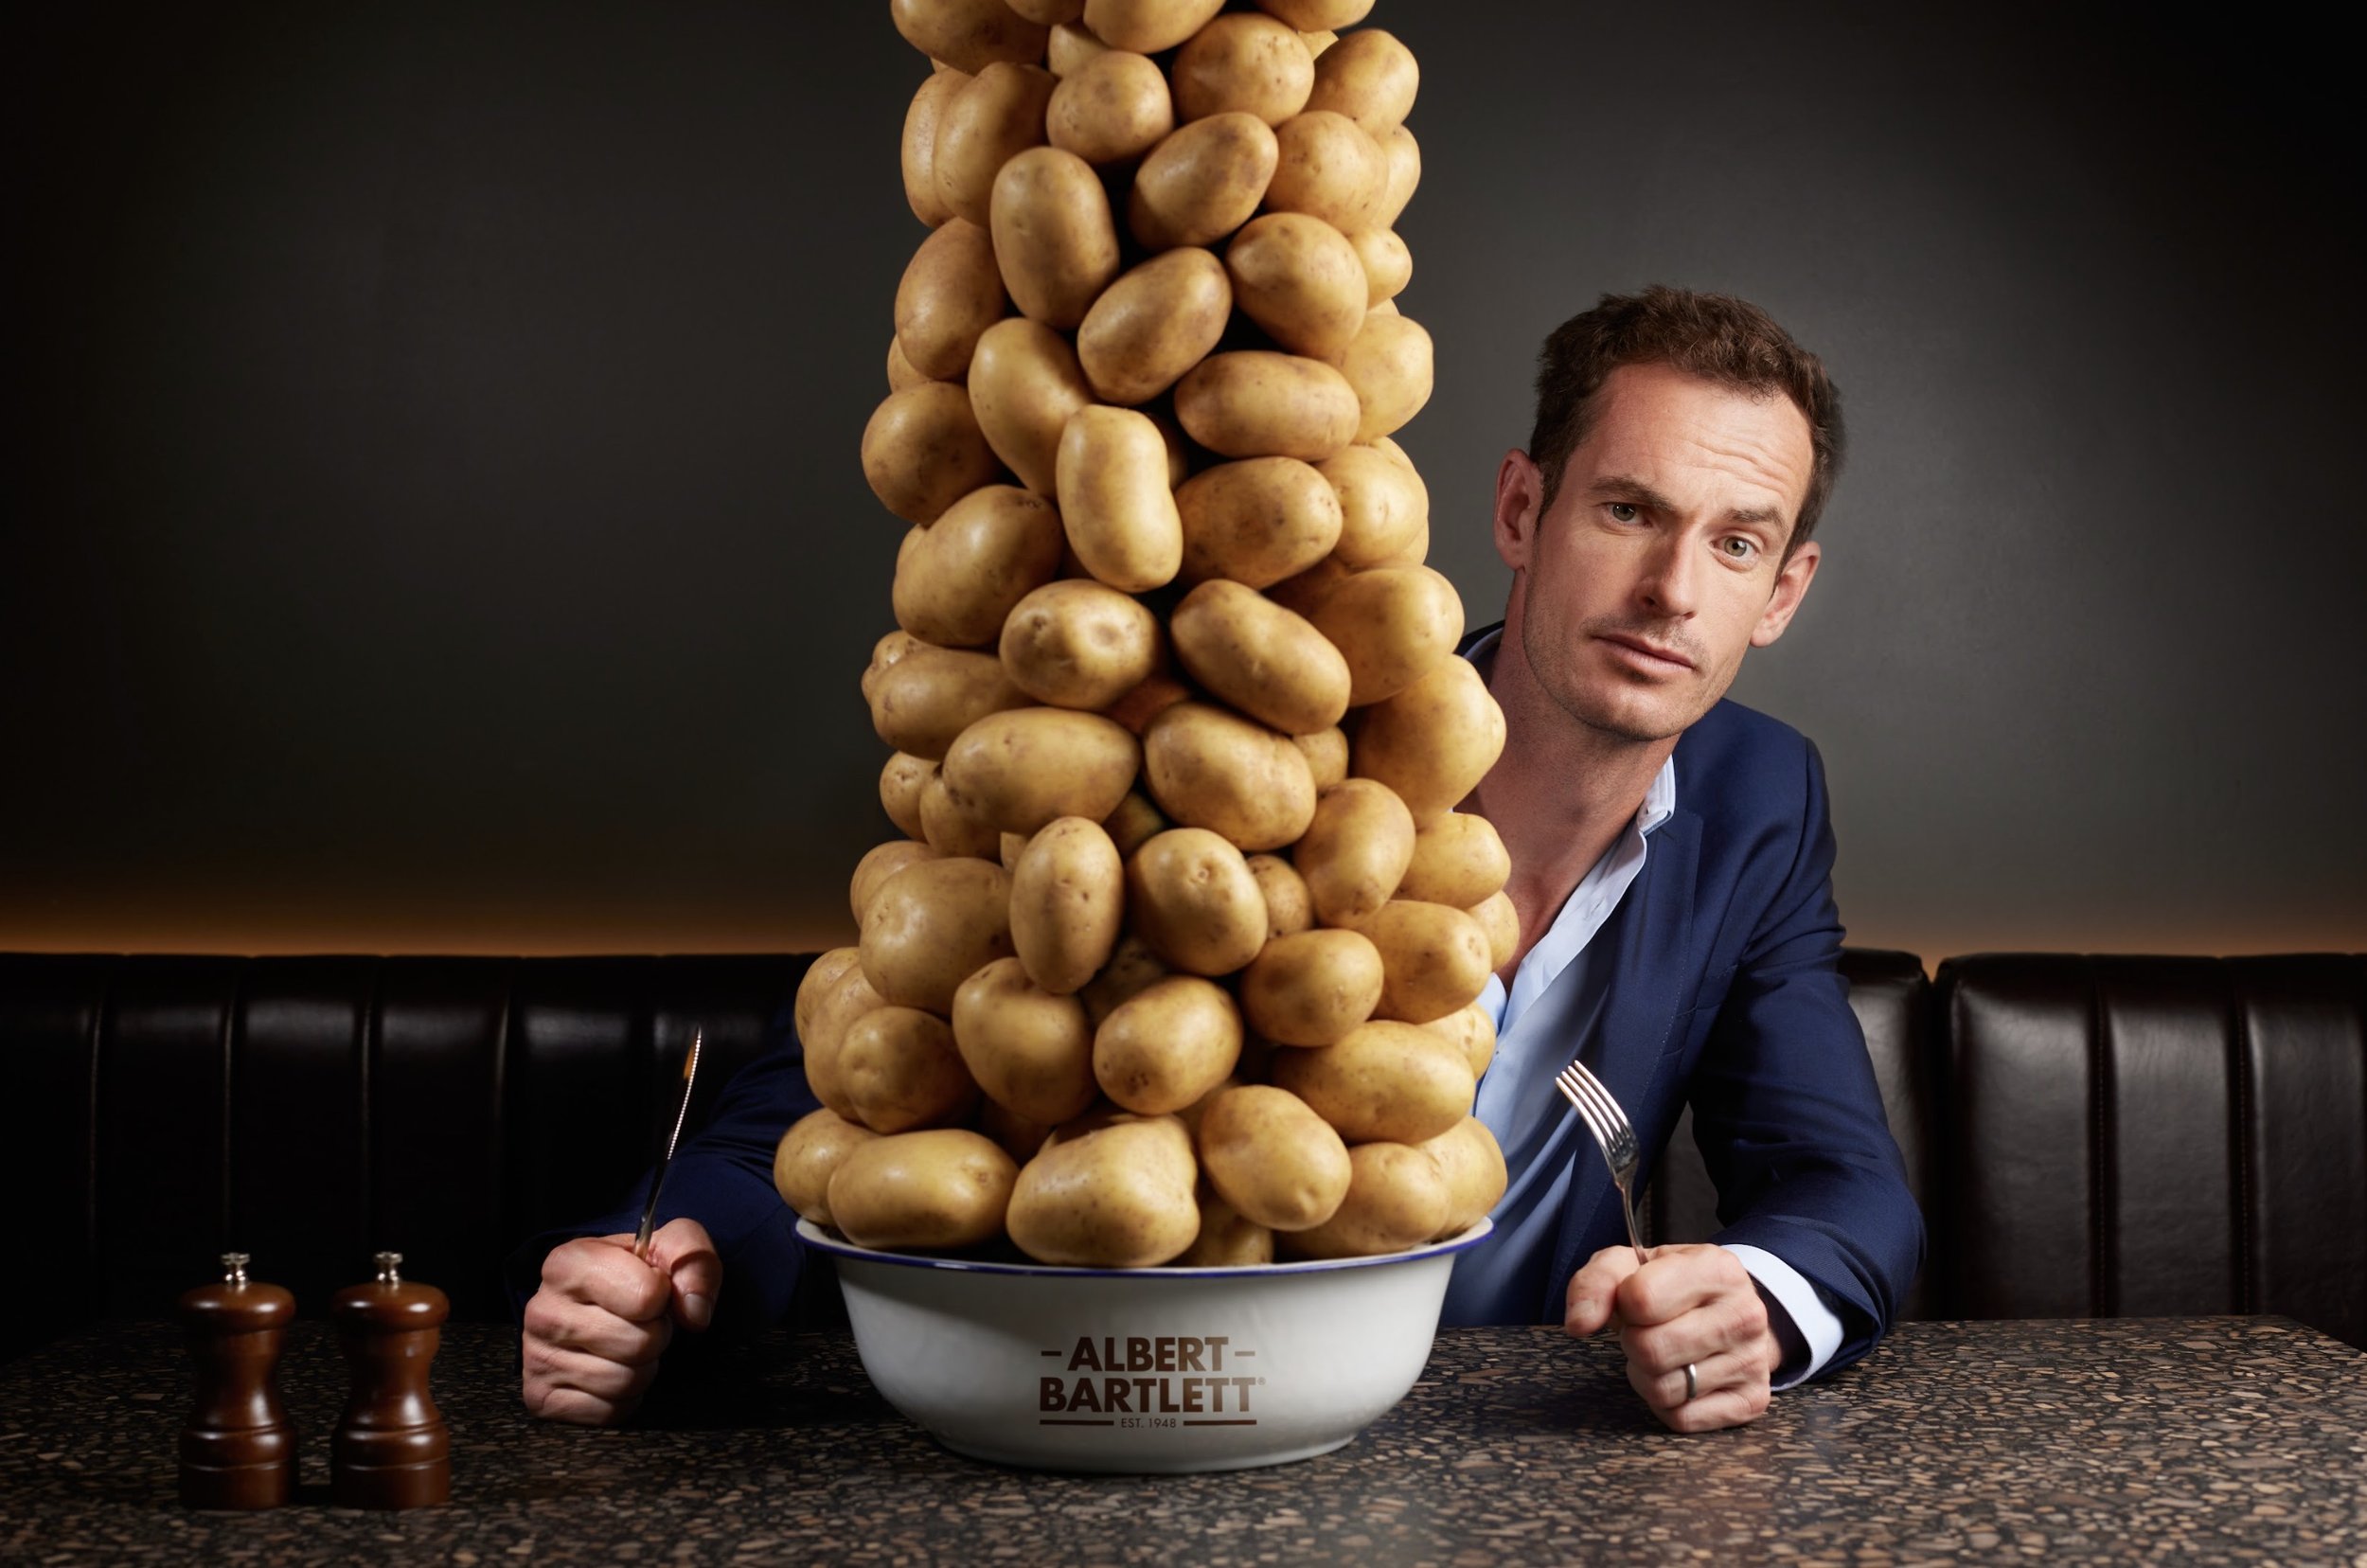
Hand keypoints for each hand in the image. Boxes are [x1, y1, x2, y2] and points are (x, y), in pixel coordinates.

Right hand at [520, 1218, 720, 1424]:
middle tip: (643, 1323)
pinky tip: (612, 1369)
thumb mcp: (674, 1246)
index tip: (651, 1291)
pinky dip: (624, 1398)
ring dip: (643, 1367)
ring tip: (629, 1346)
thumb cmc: (638, 1274)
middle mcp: (542, 1310)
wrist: (602, 1306)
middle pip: (639, 1344)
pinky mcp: (541, 1397)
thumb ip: (694, 1262)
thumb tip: (695, 1314)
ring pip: (624, 1381)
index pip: (648, 1297)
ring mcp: (536, 1357)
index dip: (663, 1297)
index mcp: (568, 1262)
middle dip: (657, 1336)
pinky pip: (609, 1411)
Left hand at [1563, 1242, 1780, 1431]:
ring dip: (1647, 1377)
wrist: (1726, 1311)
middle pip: (1650, 1350)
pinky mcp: (1752, 1401)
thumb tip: (1578, 1324)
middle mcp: (1745, 1314)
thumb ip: (1594, 1284)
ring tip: (1663, 1354)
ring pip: (1665, 1390)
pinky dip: (1667, 1405)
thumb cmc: (1669, 1287)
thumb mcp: (1629, 1266)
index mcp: (1717, 1269)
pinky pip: (1682, 1420)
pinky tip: (1681, 1377)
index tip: (1635, 1301)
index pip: (1641, 1299)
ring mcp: (1754, 1361)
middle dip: (1633, 1344)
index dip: (1624, 1304)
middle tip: (1646, 1332)